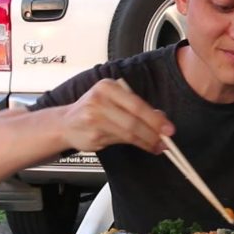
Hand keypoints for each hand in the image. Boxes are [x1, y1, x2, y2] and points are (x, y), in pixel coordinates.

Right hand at [58, 78, 174, 153]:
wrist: (65, 123)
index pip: (136, 104)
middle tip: (165, 141)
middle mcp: (99, 100)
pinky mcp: (93, 135)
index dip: (154, 118)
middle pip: (133, 120)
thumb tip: (161, 118)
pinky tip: (144, 146)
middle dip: (153, 132)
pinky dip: (135, 145)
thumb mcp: (113, 100)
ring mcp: (94, 118)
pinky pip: (120, 141)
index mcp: (107, 87)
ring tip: (157, 146)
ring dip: (146, 142)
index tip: (168, 128)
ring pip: (128, 133)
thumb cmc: (92, 110)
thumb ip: (135, 107)